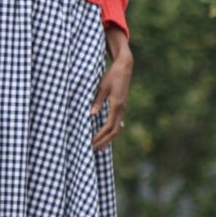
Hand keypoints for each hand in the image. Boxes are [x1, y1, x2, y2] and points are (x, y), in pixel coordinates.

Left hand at [90, 32, 132, 150]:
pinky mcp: (121, 106)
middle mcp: (121, 109)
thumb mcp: (102, 87)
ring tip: (100, 147)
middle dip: (103, 141)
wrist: (124, 67)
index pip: (108, 127)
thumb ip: (97, 101)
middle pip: (114, 131)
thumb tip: (91, 115)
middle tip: (93, 149)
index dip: (100, 136)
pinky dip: (112, 131)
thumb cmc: (112, 75)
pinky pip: (117, 122)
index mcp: (116, 106)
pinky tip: (108, 135)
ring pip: (116, 128)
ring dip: (108, 138)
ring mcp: (122, 108)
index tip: (91, 143)